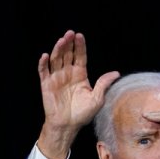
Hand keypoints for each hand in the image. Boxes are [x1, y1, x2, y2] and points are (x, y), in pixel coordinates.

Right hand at [36, 30, 119, 158]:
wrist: (68, 125)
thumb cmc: (83, 113)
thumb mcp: (97, 98)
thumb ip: (104, 84)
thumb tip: (116, 73)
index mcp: (80, 75)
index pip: (80, 57)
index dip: (80, 47)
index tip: (80, 36)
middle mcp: (68, 74)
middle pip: (67, 55)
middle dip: (69, 44)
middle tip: (70, 33)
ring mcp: (56, 78)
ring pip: (56, 60)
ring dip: (58, 49)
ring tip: (61, 40)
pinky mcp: (46, 84)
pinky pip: (44, 72)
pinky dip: (43, 64)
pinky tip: (46, 56)